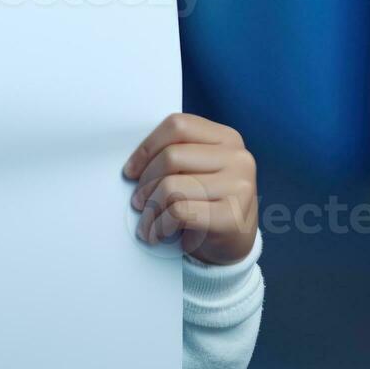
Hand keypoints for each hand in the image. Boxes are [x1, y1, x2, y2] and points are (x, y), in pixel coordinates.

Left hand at [123, 112, 257, 264]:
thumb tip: (132, 167)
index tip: (131, 171)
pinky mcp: (232, 216)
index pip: (177, 125)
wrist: (234, 242)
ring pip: (171, 186)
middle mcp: (238, 158)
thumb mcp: (195, 170)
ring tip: (147, 222)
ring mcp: (239, 186)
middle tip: (138, 202)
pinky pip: (179, 212)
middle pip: (171, 157)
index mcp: (226, 138)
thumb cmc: (206, 202)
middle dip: (145, 183)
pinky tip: (158, 234)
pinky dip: (160, 225)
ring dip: (150, 209)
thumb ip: (174, 156)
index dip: (147, 148)